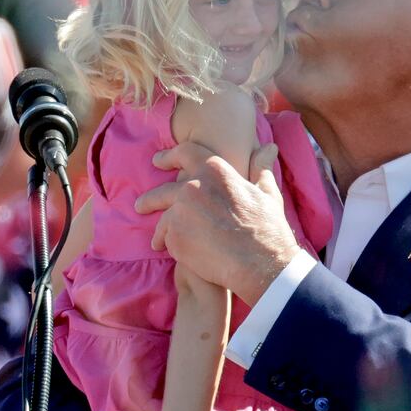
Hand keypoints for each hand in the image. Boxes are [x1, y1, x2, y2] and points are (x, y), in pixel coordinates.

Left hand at [135, 142, 301, 304]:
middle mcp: (192, 185)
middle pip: (163, 190)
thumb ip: (261, 169)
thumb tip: (268, 148)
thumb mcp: (267, 193)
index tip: (158, 161)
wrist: (260, 262)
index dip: (170, 156)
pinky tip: (175, 253)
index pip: (185, 153)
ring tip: (156, 240)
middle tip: (141, 205)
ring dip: (160, 228)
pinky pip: (167, 238)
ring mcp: (180, 210)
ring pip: (163, 217)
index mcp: (214, 169)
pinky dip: (170, 245)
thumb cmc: (267, 228)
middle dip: (151, 199)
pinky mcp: (174, 235)